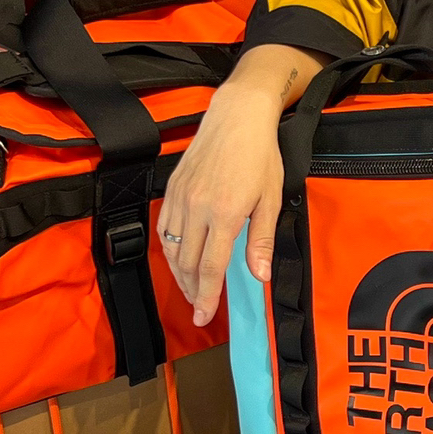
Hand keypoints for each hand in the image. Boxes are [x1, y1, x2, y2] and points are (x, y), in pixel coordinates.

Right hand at [158, 47, 323, 325]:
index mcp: (224, 213)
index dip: (206, 297)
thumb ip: (261, 240)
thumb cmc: (260, 156)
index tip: (203, 317)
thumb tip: (259, 276)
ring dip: (179, 274)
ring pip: (171, 248)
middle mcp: (197, 208)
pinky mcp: (172, 188)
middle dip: (191, 290)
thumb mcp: (270, 198)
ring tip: (190, 289)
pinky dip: (169, 248)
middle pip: (187, 263)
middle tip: (198, 308)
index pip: (210, 267)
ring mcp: (181, 197)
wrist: (237, 116)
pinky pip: (163, 227)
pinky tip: (178, 258)